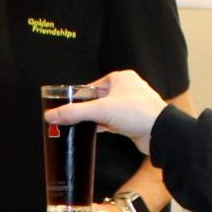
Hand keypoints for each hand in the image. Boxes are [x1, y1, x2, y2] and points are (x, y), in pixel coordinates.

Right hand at [46, 69, 167, 152]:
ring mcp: (131, 106)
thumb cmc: (137, 113)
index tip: (67, 105)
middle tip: (70, 117)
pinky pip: (113, 122)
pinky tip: (93, 132)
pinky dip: (103, 126)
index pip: (93, 85)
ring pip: (106, 111)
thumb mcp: (101, 110)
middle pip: (98, 99)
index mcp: (121, 78)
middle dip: (86, 109)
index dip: (79, 96)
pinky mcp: (133, 121)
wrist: (160, 133)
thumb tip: (51, 116)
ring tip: (78, 126)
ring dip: (94, 119)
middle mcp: (127, 89)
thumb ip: (74, 112)